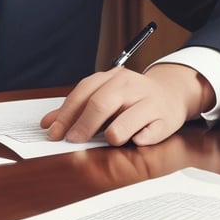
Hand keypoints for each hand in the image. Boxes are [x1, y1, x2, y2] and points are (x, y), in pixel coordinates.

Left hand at [40, 63, 214, 146]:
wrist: (171, 93)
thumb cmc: (132, 98)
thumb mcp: (104, 96)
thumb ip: (77, 108)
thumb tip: (48, 123)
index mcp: (112, 78)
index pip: (84, 93)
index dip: (66, 114)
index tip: (53, 131)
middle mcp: (130, 85)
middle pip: (101, 103)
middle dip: (84, 124)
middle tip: (73, 140)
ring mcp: (149, 101)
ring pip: (128, 117)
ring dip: (114, 133)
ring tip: (109, 141)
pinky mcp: (165, 118)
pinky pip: (151, 132)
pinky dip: (141, 139)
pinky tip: (135, 142)